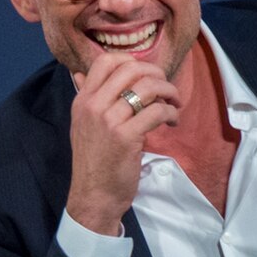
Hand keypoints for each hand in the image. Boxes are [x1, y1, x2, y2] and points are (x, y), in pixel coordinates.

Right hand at [66, 52, 180, 234]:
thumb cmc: (94, 162)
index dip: (132, 60)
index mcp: (83, 100)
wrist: (94, 195)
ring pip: (147, 88)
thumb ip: (86, 98)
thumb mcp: (81, 125)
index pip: (105, 61)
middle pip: (131, 69)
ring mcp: (109, 120)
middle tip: (167, 88)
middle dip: (157, 74)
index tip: (147, 75)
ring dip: (169, 91)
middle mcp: (93, 105)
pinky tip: (173, 121)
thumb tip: (81, 73)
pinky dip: (171, 112)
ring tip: (174, 103)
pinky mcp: (126, 136)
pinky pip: (157, 111)